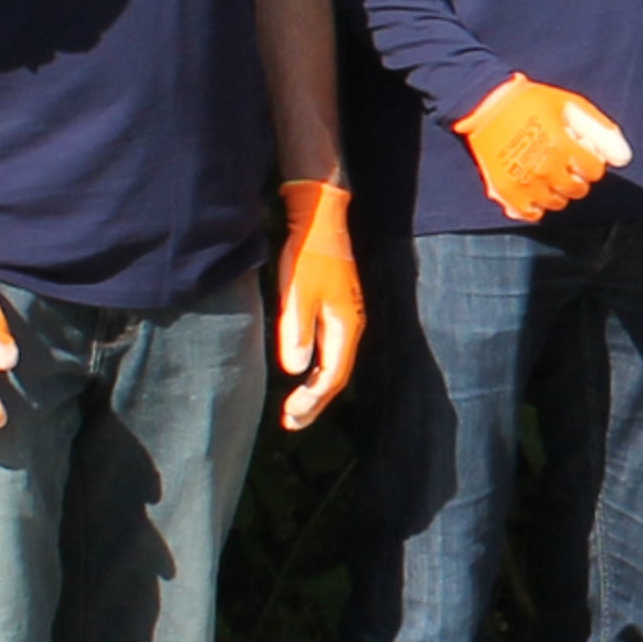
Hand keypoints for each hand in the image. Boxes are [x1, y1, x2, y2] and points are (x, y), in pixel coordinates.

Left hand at [275, 179, 363, 429]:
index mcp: (345, 326)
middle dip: (316, 402)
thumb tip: (295, 370)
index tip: (289, 418)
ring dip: (317, 388)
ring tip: (297, 407)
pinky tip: (305, 371)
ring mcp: (348, 316)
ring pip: (336, 364)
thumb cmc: (308, 254)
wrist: (321, 217)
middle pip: (338, 375)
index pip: (332, 376)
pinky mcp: (339, 307)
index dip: (312, 401)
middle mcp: (352, 325)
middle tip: (292, 423)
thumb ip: (296, 331)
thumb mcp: (297, 293)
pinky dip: (319, 368)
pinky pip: (333, 350)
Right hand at [456, 75, 633, 221]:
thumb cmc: (532, 102)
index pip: (594, 171)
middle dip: (576, 176)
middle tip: (562, 161)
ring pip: (557, 203)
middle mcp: (545, 169)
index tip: (578, 148)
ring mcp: (524, 183)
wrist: (484, 105)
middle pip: (577, 189)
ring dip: (557, 190)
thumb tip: (625, 160)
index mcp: (562, 147)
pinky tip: (533, 188)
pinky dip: (536, 205)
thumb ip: (601, 131)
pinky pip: (530, 213)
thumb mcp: (571, 106)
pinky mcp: (504, 191)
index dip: (590, 159)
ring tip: (546, 170)